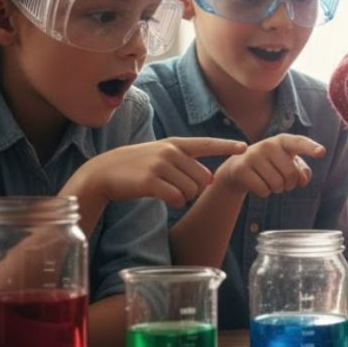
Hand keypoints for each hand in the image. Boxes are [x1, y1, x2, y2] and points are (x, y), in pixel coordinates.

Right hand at [70, 136, 246, 208]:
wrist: (103, 173)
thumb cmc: (136, 166)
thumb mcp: (161, 156)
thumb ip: (186, 163)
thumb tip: (210, 178)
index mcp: (175, 144)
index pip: (206, 144)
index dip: (226, 146)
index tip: (245, 147)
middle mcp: (170, 152)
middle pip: (202, 177)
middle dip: (195, 189)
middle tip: (178, 189)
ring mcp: (159, 165)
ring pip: (191, 190)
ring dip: (184, 197)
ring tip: (168, 192)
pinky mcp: (150, 181)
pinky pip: (177, 198)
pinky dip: (174, 202)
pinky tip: (164, 198)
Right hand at [215, 134, 324, 197]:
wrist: (239, 168)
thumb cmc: (271, 166)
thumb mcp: (288, 165)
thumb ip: (301, 171)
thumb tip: (302, 180)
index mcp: (283, 141)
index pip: (299, 143)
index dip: (311, 148)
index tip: (322, 152)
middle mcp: (268, 144)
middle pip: (291, 174)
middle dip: (289, 184)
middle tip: (282, 181)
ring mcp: (253, 155)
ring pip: (277, 184)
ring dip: (276, 189)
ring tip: (268, 180)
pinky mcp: (241, 169)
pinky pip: (263, 190)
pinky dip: (264, 192)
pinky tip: (257, 183)